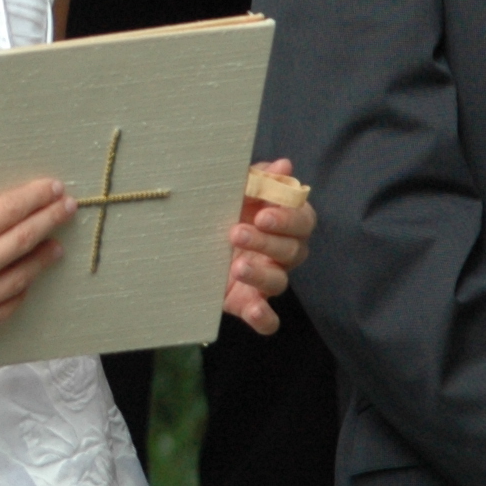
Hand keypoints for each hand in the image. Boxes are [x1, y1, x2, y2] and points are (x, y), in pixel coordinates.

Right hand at [0, 178, 78, 344]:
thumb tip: (3, 211)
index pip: (9, 213)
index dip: (35, 198)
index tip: (53, 189)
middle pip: (22, 243)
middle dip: (48, 222)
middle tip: (66, 209)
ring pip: (18, 279)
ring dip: (40, 260)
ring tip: (54, 247)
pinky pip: (1, 310)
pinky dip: (17, 293)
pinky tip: (25, 281)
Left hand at [223, 160, 313, 332]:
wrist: (182, 240)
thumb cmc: (218, 208)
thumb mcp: (233, 189)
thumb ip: (258, 178)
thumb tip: (284, 165)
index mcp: (283, 222)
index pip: (303, 220)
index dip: (288, 219)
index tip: (263, 214)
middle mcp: (281, 253)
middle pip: (292, 250)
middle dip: (267, 242)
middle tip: (235, 233)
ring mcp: (265, 279)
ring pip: (279, 282)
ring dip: (261, 274)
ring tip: (236, 266)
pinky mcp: (248, 302)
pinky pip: (269, 319)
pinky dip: (265, 318)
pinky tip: (256, 311)